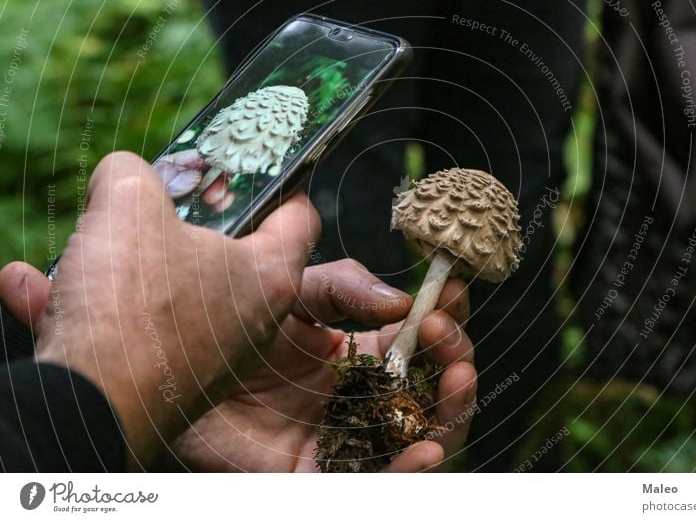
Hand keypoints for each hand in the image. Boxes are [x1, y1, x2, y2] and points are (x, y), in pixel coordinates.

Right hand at [1, 151, 319, 467]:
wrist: (88, 410)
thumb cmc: (130, 307)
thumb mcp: (128, 206)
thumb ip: (131, 174)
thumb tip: (123, 174)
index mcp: (269, 276)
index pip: (299, 218)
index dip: (279, 186)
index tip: (250, 172)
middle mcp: (253, 322)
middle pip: (233, 254)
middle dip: (187, 223)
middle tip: (155, 202)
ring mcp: (214, 357)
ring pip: (175, 292)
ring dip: (125, 264)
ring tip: (85, 242)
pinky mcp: (169, 382)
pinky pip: (131, 330)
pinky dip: (85, 307)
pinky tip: (25, 283)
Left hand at [167, 259, 476, 471]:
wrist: (169, 374)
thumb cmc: (227, 330)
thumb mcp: (292, 293)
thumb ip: (344, 286)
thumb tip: (401, 303)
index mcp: (359, 351)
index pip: (418, 336)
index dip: (443, 313)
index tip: (452, 289)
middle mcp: (362, 395)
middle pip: (431, 385)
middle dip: (454, 356)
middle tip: (444, 334)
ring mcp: (348, 435)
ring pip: (421, 433)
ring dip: (451, 410)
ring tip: (456, 376)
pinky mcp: (323, 472)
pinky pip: (376, 479)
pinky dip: (408, 470)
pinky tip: (427, 448)